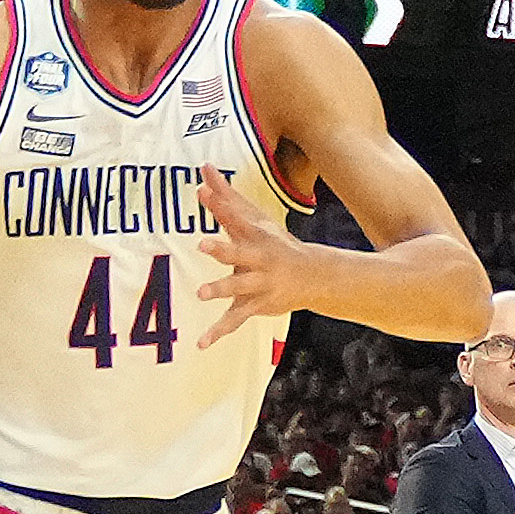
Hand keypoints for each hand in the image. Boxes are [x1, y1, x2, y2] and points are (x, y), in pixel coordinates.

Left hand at [193, 169, 315, 349]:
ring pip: (238, 287)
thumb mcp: (254, 219)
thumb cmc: (275, 243)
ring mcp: (258, 283)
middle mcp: (258, 258)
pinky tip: (201, 344)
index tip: (202, 191)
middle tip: (202, 244)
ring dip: (221, 289)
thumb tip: (204, 169)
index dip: (219, 204)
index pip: (235, 216)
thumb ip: (226, 197)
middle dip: (222, 249)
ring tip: (201, 293)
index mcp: (256, 234)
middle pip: (239, 251)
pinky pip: (234, 320)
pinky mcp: (256, 305)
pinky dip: (218, 333)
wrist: (314, 277)